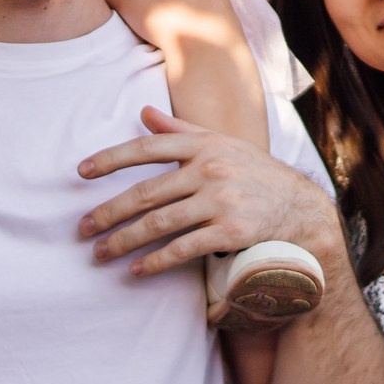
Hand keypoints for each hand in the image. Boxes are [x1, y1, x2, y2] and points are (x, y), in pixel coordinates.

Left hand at [77, 106, 343, 291]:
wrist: (302, 210)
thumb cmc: (255, 175)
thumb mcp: (222, 144)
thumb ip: (180, 129)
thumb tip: (143, 112)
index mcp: (204, 145)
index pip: (148, 148)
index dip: (111, 158)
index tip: (81, 172)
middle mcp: (210, 170)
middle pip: (146, 192)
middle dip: (109, 211)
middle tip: (83, 228)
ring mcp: (221, 201)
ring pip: (159, 222)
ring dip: (124, 240)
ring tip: (101, 253)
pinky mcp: (231, 231)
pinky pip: (184, 248)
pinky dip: (156, 261)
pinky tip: (136, 270)